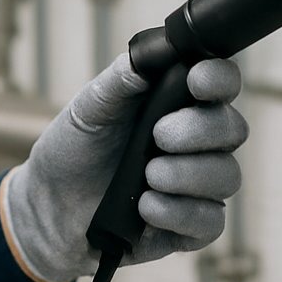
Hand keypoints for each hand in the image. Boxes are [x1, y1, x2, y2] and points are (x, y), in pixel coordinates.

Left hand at [1, 53, 246, 281]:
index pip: (220, 84)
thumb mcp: (90, 108)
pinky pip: (210, 220)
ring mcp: (197, 186)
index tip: (195, 80)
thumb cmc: (76, 149)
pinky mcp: (189, 228)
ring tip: (148, 174)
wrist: (49, 206)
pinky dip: (180, 212)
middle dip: (199, 130)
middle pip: (232, 129)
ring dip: (188, 173)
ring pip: (227, 176)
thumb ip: (121, 79)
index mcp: (179, 104)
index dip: (218, 79)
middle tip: (158, 135)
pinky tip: (146, 206)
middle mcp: (197, 143)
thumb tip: (151, 54)